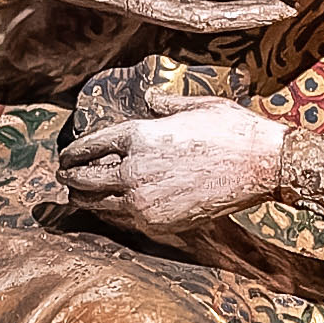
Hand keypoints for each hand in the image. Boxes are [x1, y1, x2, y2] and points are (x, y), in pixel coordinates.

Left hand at [62, 99, 296, 233]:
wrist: (260, 165)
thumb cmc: (231, 132)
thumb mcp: (196, 105)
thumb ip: (165, 105)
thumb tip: (151, 100)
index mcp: (139, 135)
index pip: (91, 145)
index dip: (74, 151)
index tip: (66, 155)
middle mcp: (134, 168)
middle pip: (87, 177)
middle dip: (71, 176)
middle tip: (63, 176)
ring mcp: (143, 199)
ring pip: (100, 202)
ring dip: (84, 199)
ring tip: (76, 197)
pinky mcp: (157, 222)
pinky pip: (123, 220)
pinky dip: (110, 214)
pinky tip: (108, 211)